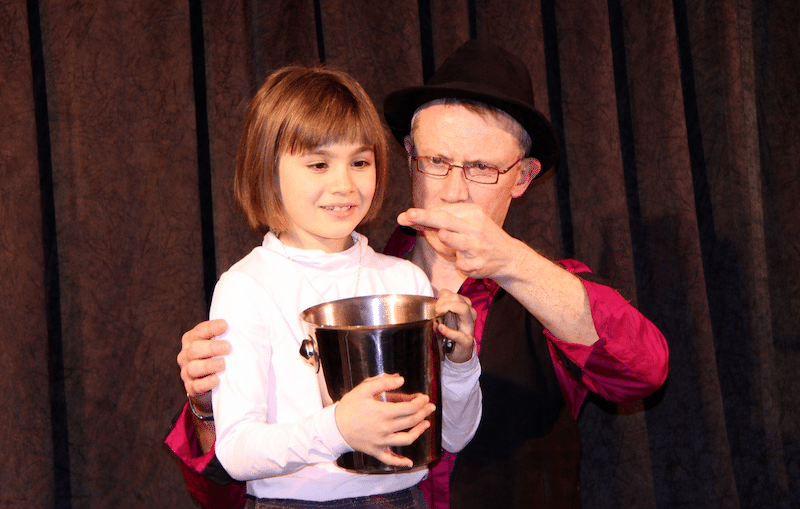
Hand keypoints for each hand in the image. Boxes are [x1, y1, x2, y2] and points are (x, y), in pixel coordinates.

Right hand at [178, 319, 230, 412]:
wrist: (209, 386)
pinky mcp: (191, 387)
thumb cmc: (217, 357)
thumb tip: (249, 329)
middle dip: (211, 347)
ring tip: (223, 364)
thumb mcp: (219, 345)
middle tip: (228, 347)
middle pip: (195, 349)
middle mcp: (186, 355)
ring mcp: (187, 372)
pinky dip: (206, 383)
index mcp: (192, 339)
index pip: (200, 331)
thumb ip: (227, 336)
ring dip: (209, 365)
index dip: (211, 328)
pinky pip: (195, 386)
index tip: (225, 325)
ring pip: (193, 368)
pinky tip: (216, 380)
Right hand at [335, 374, 434, 467]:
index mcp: (384, 412)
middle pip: (411, 421)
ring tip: (426, 424)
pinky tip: (410, 463)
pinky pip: (390, 459)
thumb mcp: (363, 389)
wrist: (333, 427)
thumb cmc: (349, 406)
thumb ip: (383, 382)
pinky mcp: (376, 451)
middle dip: (424, 413)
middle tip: (430, 407)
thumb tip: (401, 379)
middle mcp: (386, 428)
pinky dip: (400, 462)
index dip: (420, 402)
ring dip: (419, 431)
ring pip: (407, 439)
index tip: (424, 398)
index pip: (409, 408)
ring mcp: (382, 441)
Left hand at [398, 203, 519, 279]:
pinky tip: (467, 261)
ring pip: (458, 241)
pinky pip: (461, 263)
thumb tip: (407, 218)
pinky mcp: (480, 263)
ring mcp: (478, 246)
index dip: (424, 214)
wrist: (507, 256)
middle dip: (428, 217)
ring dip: (448, 239)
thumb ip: (438, 221)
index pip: (444, 211)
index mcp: (472, 212)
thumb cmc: (479, 236)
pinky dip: (459, 263)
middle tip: (410, 214)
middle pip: (447, 221)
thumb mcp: (465, 222)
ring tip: (444, 235)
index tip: (408, 215)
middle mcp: (476, 227)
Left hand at [435, 289, 476, 362]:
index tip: (437, 302)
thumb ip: (445, 305)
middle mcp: (469, 318)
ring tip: (438, 313)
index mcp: (465, 311)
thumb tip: (442, 292)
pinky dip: (449, 331)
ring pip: (466, 311)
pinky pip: (459, 335)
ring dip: (450, 307)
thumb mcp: (448, 319)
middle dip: (447, 301)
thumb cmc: (452, 335)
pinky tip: (440, 328)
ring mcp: (469, 330)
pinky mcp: (466, 342)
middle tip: (436, 309)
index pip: (459, 297)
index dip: (447, 296)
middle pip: (462, 300)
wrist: (458, 354)